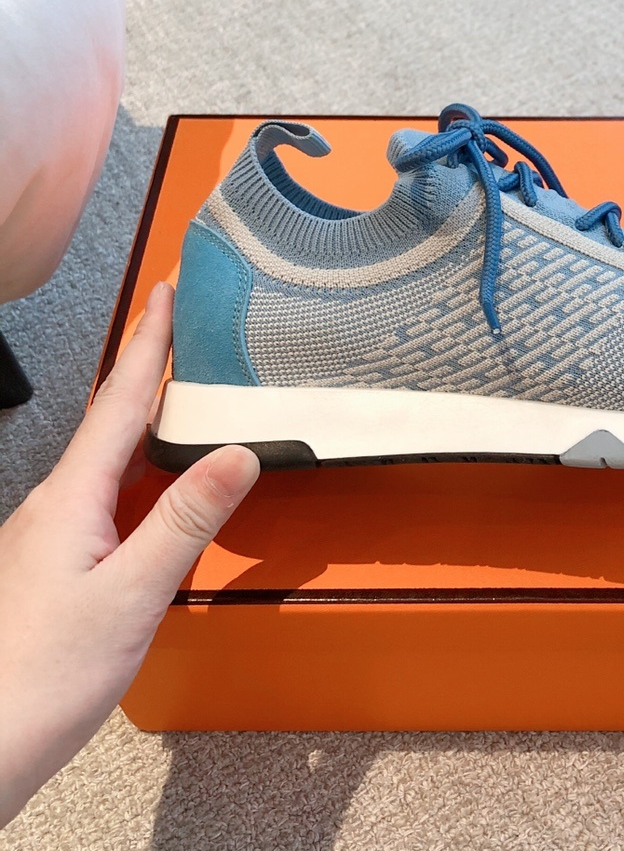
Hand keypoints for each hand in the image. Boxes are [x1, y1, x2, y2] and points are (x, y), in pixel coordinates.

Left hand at [0, 282, 259, 826]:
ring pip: (111, 456)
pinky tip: (162, 479)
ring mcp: (55, 532)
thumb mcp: (131, 595)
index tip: (168, 289)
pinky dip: (144, 466)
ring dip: (149, 415)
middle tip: (189, 325)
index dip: (147, 342)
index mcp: (71, 497)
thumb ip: (186, 520)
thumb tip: (238, 453)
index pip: (119, 401)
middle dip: (151, 365)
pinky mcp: (61, 559)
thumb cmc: (43, 675)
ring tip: (188, 388)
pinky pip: (110, 492)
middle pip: (115, 418)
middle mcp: (58, 503)